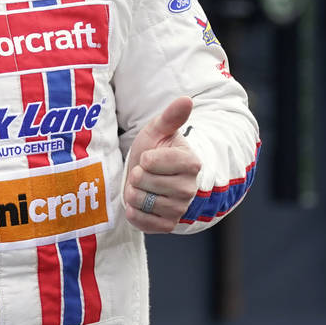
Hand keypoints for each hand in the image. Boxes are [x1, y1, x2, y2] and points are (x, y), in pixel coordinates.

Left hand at [123, 97, 200, 233]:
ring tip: (141, 187)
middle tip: (143, 173)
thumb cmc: (154, 150)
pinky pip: (143, 222)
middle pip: (146, 182)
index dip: (145, 158)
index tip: (148, 157)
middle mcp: (189, 187)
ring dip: (134, 193)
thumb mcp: (158, 131)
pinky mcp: (169, 225)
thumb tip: (186, 99)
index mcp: (191, 162)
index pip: (154, 162)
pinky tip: (139, 204)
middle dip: (136, 176)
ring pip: (143, 202)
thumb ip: (171, 117)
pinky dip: (134, 213)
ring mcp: (180, 208)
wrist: (151, 178)